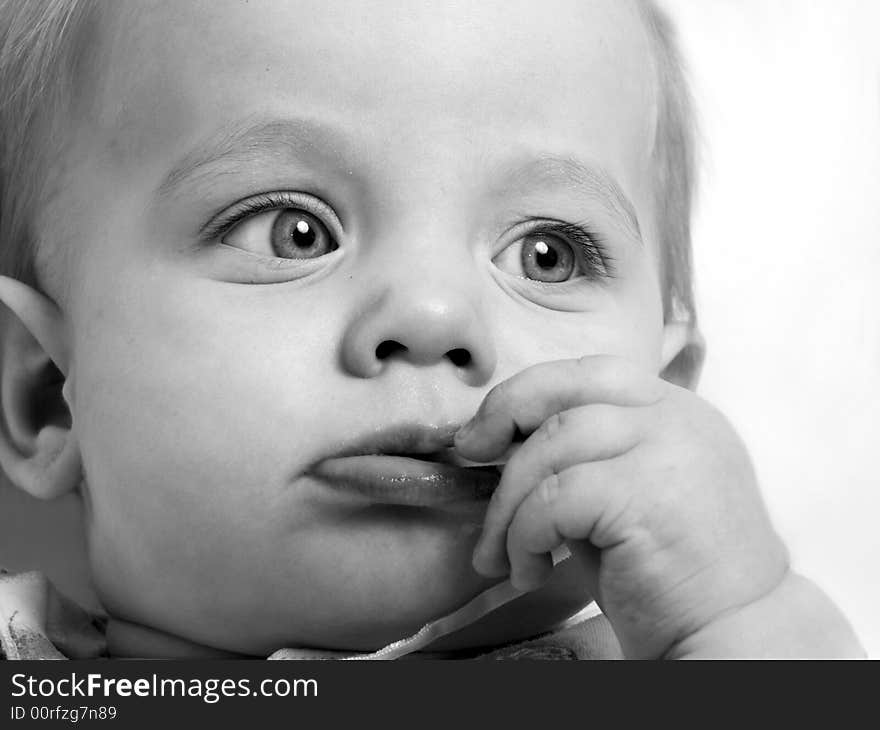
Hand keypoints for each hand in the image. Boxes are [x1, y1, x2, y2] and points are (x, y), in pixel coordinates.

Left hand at [455, 355, 789, 657]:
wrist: (733, 637)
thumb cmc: (669, 576)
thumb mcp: (624, 495)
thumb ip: (581, 458)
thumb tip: (498, 443)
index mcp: (677, 410)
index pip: (591, 373)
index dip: (529, 392)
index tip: (487, 429)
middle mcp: (679, 417)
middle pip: (567, 386)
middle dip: (504, 413)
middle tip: (469, 453)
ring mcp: (670, 449)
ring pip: (550, 446)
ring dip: (507, 505)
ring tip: (502, 554)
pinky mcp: (649, 493)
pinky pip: (554, 498)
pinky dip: (524, 536)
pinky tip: (530, 572)